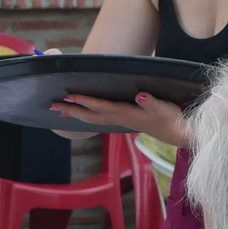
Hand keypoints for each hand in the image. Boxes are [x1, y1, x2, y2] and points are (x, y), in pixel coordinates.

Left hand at [50, 92, 187, 145]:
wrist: (176, 133)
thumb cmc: (170, 118)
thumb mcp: (164, 108)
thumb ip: (152, 102)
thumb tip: (141, 95)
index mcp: (125, 113)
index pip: (101, 106)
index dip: (85, 100)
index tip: (69, 95)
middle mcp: (118, 119)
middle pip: (89, 115)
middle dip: (70, 110)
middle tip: (51, 105)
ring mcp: (118, 121)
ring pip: (91, 119)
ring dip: (74, 114)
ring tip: (57, 110)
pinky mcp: (121, 121)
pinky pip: (96, 119)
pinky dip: (84, 116)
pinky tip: (78, 114)